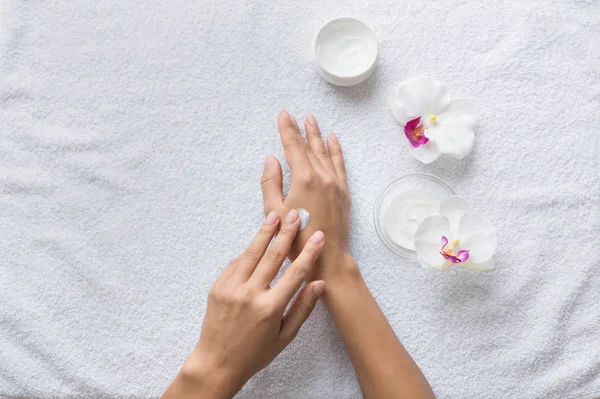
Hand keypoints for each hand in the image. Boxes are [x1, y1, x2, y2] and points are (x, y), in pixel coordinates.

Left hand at [163, 210, 325, 398]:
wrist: (217, 362)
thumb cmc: (255, 353)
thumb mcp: (285, 336)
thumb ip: (302, 308)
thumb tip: (318, 283)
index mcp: (270, 308)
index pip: (295, 273)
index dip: (309, 252)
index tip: (318, 236)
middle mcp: (250, 295)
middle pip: (272, 256)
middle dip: (286, 233)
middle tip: (295, 215)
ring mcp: (231, 289)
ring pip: (251, 253)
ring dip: (264, 233)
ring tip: (274, 215)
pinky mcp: (217, 287)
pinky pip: (235, 263)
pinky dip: (247, 251)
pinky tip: (257, 241)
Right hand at [261, 111, 351, 279]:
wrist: (327, 257)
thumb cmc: (296, 238)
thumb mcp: (274, 212)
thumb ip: (271, 182)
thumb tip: (271, 159)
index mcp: (304, 178)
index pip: (293, 147)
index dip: (287, 130)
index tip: (283, 115)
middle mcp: (322, 176)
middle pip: (309, 147)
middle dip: (300, 130)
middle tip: (293, 115)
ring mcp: (335, 183)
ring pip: (325, 153)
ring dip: (317, 136)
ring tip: (312, 120)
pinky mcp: (343, 192)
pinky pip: (340, 164)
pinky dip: (336, 151)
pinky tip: (333, 139)